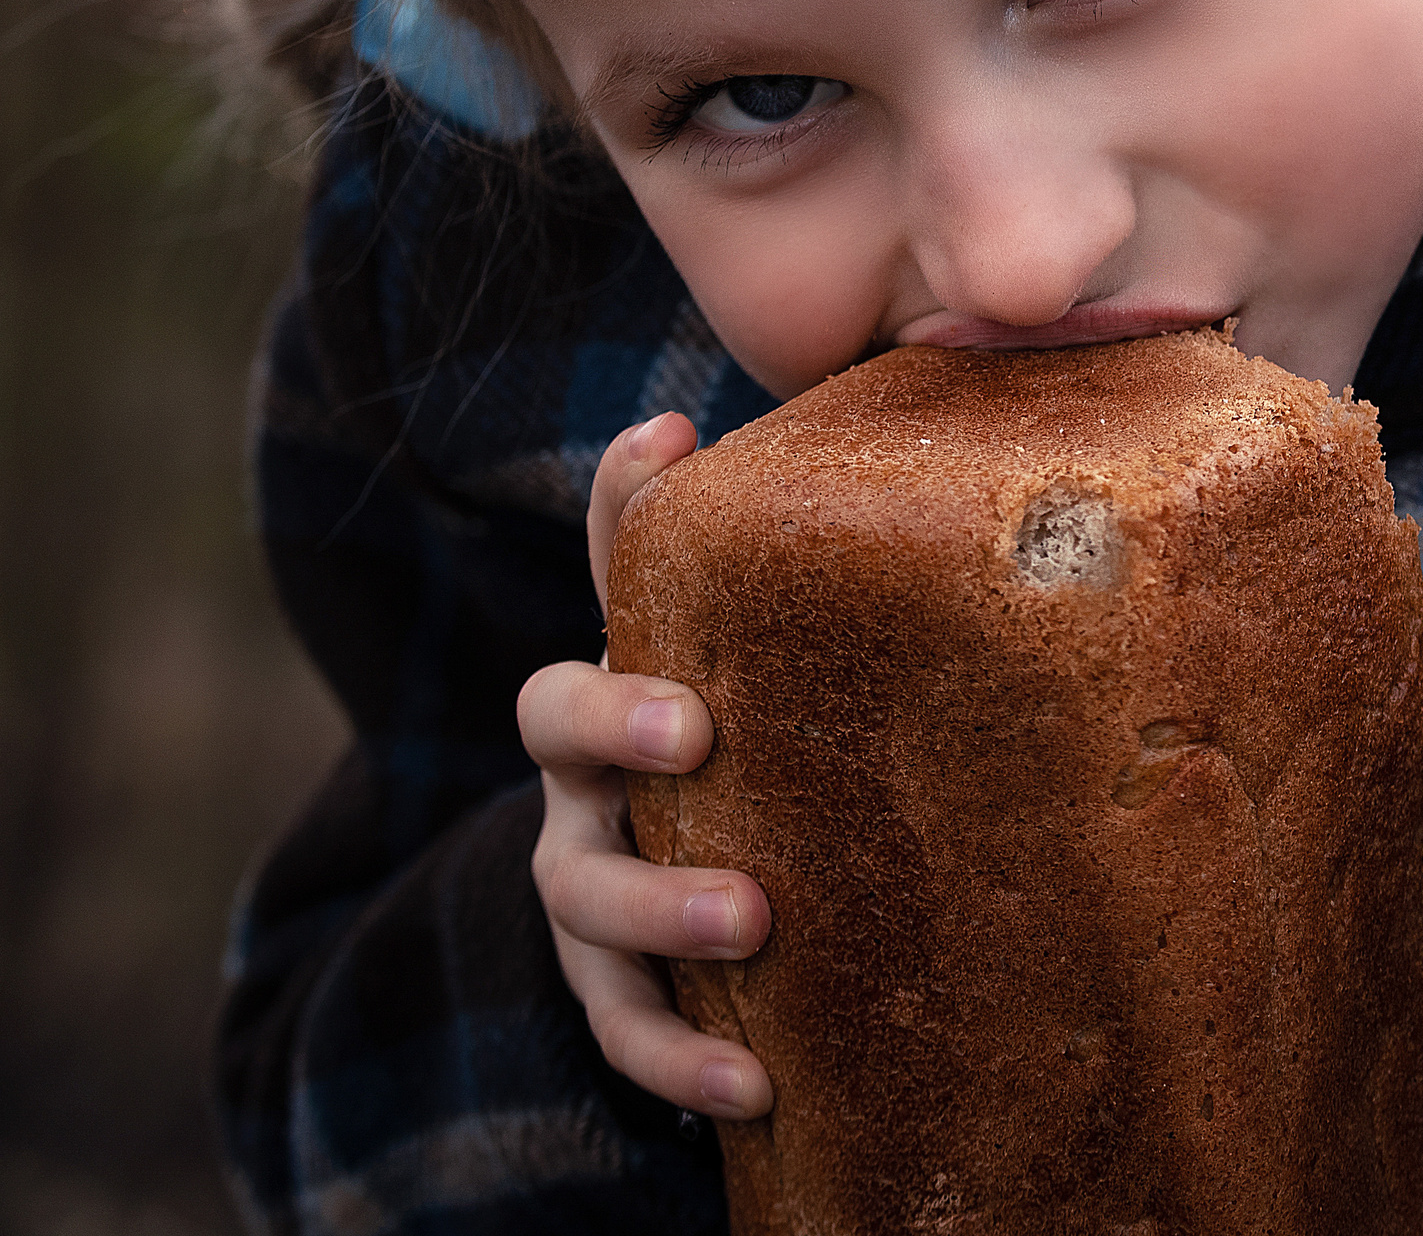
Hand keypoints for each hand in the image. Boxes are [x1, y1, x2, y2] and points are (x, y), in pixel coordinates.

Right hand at [519, 411, 774, 1118]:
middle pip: (557, 732)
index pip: (615, 558)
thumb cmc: (788, 727)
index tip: (669, 438)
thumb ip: (789, 541)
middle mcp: (593, 771)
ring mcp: (594, 877)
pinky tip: (752, 1088)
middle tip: (696, 735)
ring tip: (754, 925)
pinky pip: (622, 1030)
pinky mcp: (623, 986)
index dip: (618, 507)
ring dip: (656, 911)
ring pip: (578, 896)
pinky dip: (674, 1061)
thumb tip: (776, 400)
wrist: (745, 883)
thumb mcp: (799, 638)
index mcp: (640, 670)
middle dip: (615, 725)